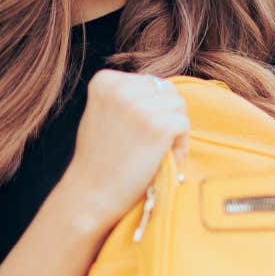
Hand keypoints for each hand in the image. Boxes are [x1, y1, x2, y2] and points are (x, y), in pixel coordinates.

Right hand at [56, 70, 189, 232]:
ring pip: (178, 106)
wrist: (90, 195)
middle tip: (153, 144)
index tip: (141, 132)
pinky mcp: (159, 125)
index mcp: (105, 80)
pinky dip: (180, 145)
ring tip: (157, 153)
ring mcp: (141, 106)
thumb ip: (126, 97)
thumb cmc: (99, 160)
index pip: (148, 83)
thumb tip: (161, 89)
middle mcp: (121, 87)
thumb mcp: (103, 113)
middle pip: (167, 91)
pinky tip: (164, 161)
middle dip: (166, 116)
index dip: (153, 108)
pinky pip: (184, 125)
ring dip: (174, 130)